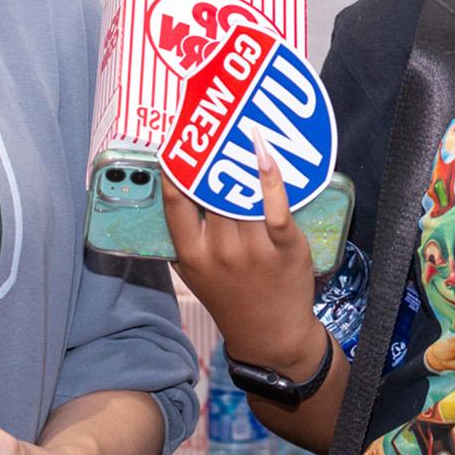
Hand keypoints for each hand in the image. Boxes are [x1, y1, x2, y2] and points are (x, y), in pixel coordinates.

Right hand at [163, 141, 326, 371]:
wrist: (270, 335)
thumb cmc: (230, 298)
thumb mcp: (193, 274)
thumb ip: (182, 238)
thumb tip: (170, 192)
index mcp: (191, 255)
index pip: (175, 204)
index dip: (172, 169)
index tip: (172, 141)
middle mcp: (220, 251)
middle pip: (211, 192)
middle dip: (210, 154)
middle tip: (211, 118)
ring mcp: (253, 249)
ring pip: (241, 194)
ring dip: (239, 158)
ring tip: (238, 126)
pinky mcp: (284, 247)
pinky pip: (275, 207)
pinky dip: (270, 178)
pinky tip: (266, 154)